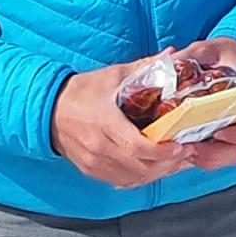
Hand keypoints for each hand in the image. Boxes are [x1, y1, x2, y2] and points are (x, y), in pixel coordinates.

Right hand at [51, 59, 235, 190]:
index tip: (181, 145)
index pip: (138, 147)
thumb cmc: (81, 91)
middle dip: (167, 164)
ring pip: (133, 178)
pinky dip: (141, 177)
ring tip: (175, 161)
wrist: (49, 110)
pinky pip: (122, 181)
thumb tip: (173, 55)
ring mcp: (94, 163)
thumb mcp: (113, 75)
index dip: (163, 152)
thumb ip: (145, 68)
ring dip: (157, 173)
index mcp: (104, 123)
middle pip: (140, 167)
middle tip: (186, 153)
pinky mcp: (91, 171)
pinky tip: (154, 168)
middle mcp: (98, 148)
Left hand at [166, 36, 235, 157]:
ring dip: (210, 160)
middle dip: (219, 155)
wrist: (231, 59)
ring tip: (188, 154)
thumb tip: (171, 61)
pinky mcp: (223, 137)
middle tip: (194, 151)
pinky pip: (219, 156)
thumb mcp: (209, 49)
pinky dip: (204, 158)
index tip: (219, 132)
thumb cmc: (225, 55)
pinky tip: (186, 153)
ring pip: (231, 155)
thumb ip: (192, 55)